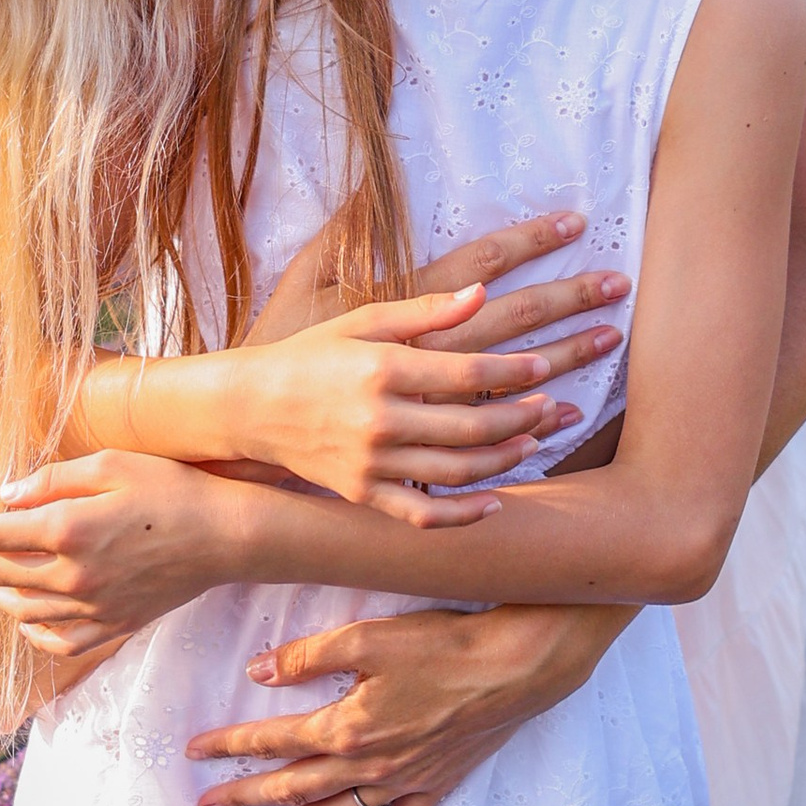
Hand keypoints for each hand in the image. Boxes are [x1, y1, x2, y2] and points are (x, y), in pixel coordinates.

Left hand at [0, 449, 251, 667]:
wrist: (226, 535)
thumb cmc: (172, 488)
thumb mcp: (110, 464)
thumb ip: (51, 480)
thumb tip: (4, 496)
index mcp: (67, 530)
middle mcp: (73, 577)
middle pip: (0, 573)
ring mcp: (93, 607)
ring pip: (21, 611)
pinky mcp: (115, 625)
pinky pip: (60, 641)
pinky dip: (33, 633)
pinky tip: (24, 618)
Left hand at [184, 603, 634, 805]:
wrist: (520, 665)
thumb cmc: (444, 644)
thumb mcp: (368, 637)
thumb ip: (309, 657)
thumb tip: (258, 672)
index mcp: (348, 728)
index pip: (274, 741)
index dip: (231, 746)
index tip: (194, 753)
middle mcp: (371, 763)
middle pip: (297, 786)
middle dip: (247, 797)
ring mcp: (407, 778)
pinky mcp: (441, 780)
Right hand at [186, 227, 630, 522]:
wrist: (248, 408)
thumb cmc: (309, 353)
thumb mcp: (362, 320)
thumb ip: (425, 310)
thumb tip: (485, 291)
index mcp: (382, 367)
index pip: (468, 371)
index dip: (515, 369)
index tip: (548, 365)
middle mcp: (379, 419)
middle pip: (473, 422)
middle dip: (525, 414)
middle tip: (557, 404)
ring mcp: (372, 463)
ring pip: (459, 469)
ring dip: (506, 457)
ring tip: (536, 439)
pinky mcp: (364, 495)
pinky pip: (425, 514)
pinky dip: (465, 513)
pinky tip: (497, 501)